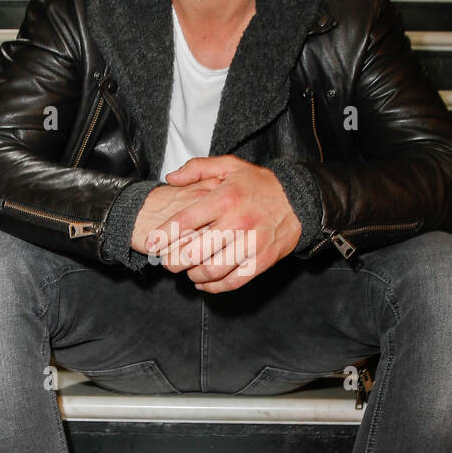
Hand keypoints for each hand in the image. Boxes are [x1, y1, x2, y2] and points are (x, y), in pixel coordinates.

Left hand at [145, 155, 300, 292]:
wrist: (300, 200)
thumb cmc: (259, 184)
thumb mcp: (230, 165)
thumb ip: (197, 168)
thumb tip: (170, 178)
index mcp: (225, 198)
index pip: (185, 221)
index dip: (163, 236)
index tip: (152, 244)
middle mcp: (237, 222)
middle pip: (194, 252)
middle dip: (174, 261)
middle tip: (167, 262)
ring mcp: (251, 243)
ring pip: (212, 270)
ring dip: (193, 275)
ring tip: (187, 271)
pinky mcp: (262, 260)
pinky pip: (233, 281)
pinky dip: (214, 287)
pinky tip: (203, 283)